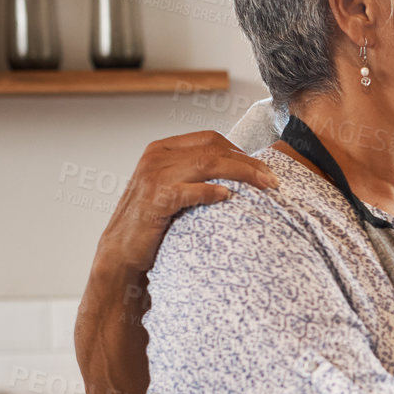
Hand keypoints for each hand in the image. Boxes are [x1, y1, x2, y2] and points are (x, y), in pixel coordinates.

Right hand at [95, 130, 278, 275]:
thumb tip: (237, 175)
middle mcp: (156, 156)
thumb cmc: (152, 223)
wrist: (121, 253)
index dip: (241, 151)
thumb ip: (195, 175)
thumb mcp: (172, 189)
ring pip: (208, 164)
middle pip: (214, 149)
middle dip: (249, 163)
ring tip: (264, 187)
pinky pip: (191, 190)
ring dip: (242, 174)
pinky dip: (212, 191)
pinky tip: (229, 197)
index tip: (262, 169)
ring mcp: (154, 176)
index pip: (210, 139)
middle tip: (273, 180)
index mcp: (162, 149)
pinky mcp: (155, 199)